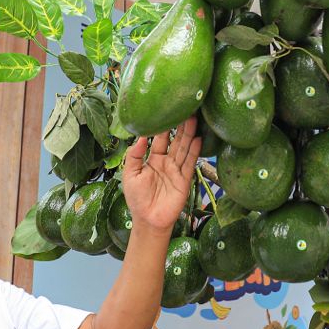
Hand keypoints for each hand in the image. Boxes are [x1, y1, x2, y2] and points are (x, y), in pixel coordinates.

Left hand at [122, 119, 200, 233]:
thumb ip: (134, 156)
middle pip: (175, 140)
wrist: (149, 220)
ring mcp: (176, 170)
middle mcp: (166, 162)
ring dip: (189, 134)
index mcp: (153, 159)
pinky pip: (190, 163)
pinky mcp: (184, 179)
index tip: (167, 110)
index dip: (163, 126)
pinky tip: (198, 139)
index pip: (160, 138)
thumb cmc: (137, 199)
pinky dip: (194, 151)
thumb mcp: (130, 175)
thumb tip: (139, 138)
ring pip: (184, 148)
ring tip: (193, 118)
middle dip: (180, 125)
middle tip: (185, 108)